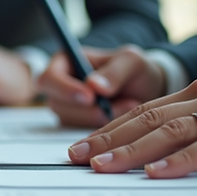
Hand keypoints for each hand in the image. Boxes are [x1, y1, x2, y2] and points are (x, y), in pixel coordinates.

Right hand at [38, 45, 165, 126]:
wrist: (147, 90)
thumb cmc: (136, 69)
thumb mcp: (131, 62)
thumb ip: (114, 71)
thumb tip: (93, 85)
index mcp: (65, 61)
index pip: (49, 78)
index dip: (64, 89)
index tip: (90, 97)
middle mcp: (60, 85)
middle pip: (56, 103)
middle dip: (85, 109)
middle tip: (111, 107)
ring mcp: (67, 106)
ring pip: (69, 120)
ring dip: (97, 118)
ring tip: (127, 106)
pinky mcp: (77, 124)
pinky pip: (80, 133)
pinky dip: (102, 128)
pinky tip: (122, 117)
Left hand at [67, 74, 196, 177]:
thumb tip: (157, 157)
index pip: (143, 111)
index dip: (108, 129)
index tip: (79, 148)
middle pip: (147, 118)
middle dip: (107, 139)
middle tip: (75, 158)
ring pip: (171, 129)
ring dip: (133, 150)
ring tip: (102, 166)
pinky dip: (182, 160)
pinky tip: (158, 173)